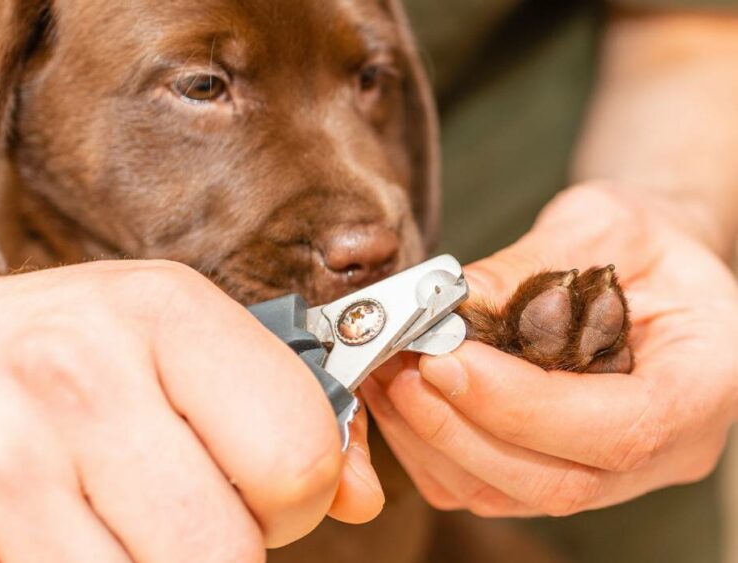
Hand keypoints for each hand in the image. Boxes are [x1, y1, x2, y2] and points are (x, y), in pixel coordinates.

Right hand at [0, 253, 382, 561]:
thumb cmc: (51, 352)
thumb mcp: (164, 339)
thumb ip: (274, 407)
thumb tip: (362, 498)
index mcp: (158, 312)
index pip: (300, 457)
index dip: (293, 494)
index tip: (255, 484)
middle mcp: (74, 380)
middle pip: (228, 553)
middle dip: (221, 546)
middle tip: (173, 509)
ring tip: (105, 518)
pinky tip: (46, 538)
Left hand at [362, 183, 737, 516]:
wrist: (652, 266)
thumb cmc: (645, 240)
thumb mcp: (605, 224)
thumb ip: (533, 266)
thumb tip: (450, 305)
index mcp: (703, 387)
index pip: (617, 432)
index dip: (522, 408)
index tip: (445, 360)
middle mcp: (662, 451)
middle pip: (554, 483)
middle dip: (460, 428)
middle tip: (401, 367)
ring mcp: (608, 473)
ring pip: (507, 494)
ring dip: (431, 439)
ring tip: (386, 373)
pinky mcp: (554, 468)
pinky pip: (482, 484)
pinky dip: (428, 446)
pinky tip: (398, 393)